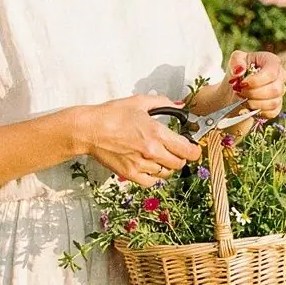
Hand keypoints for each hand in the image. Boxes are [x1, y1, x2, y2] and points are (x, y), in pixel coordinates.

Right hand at [83, 94, 200, 187]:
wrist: (90, 130)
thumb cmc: (111, 115)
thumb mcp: (140, 102)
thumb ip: (163, 103)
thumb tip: (179, 106)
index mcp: (157, 133)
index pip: (188, 150)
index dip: (194, 150)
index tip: (193, 148)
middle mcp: (152, 152)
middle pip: (179, 163)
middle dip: (181, 157)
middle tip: (175, 151)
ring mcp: (141, 165)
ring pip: (166, 173)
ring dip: (166, 166)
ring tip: (159, 157)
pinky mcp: (130, 174)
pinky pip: (151, 182)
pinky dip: (153, 176)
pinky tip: (149, 167)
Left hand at [224, 50, 285, 119]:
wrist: (237, 86)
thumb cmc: (239, 70)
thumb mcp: (235, 60)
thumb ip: (236, 61)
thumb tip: (239, 70)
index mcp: (272, 61)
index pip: (271, 73)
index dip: (256, 81)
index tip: (242, 84)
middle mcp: (281, 76)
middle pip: (274, 89)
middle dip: (253, 93)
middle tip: (240, 92)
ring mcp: (280, 91)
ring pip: (273, 103)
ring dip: (254, 103)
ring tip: (242, 98)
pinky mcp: (277, 106)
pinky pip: (271, 113)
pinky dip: (258, 111)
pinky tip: (249, 106)